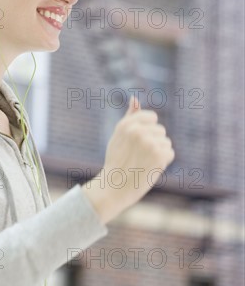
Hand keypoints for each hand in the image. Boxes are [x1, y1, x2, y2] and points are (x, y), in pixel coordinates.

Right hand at [82, 96, 174, 223]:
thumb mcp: (118, 135)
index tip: (139, 143)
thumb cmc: (116, 161)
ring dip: (159, 153)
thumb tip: (135, 98)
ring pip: (166, 142)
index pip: (152, 117)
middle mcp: (138, 131)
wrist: (114, 187)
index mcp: (127, 124)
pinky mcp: (159, 156)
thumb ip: (129, 117)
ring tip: (144, 162)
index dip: (148, 131)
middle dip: (154, 142)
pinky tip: (150, 168)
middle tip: (139, 156)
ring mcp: (149, 143)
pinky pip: (170, 153)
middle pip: (161, 130)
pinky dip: (163, 162)